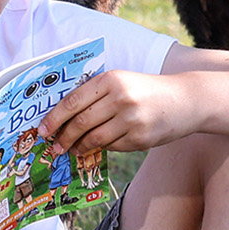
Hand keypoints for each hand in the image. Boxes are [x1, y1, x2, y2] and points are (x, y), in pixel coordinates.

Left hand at [41, 70, 194, 154]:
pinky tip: (96, 146)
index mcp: (110, 80)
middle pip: (80, 123)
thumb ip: (94, 95)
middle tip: (55, 146)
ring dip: (79, 146)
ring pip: (94, 138)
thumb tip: (62, 116)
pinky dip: (101, 147)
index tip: (42, 130)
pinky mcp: (141, 138)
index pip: (72, 102)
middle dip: (63, 137)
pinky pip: (112, 146)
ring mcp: (131, 120)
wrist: (186, 100)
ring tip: (73, 149)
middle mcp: (120, 99)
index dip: (53, 118)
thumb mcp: (120, 81)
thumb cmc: (146, 90)